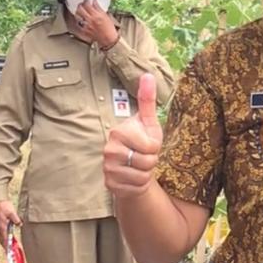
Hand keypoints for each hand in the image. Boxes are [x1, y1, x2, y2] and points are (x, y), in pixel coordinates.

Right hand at [0, 200, 21, 250]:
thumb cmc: (4, 206)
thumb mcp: (11, 212)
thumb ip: (15, 219)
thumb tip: (20, 225)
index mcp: (2, 227)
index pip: (5, 240)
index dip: (8, 247)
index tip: (10, 253)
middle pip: (2, 241)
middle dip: (6, 247)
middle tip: (10, 253)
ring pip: (1, 238)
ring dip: (5, 243)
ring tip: (9, 248)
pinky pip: (2, 234)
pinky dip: (4, 238)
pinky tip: (8, 238)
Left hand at [76, 0, 119, 48]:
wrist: (108, 39)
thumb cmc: (109, 28)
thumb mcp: (106, 16)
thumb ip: (99, 8)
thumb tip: (94, 2)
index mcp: (96, 15)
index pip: (87, 5)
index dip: (86, 1)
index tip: (86, 1)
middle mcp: (90, 20)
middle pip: (80, 9)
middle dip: (80, 5)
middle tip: (81, 5)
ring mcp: (86, 25)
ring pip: (77, 16)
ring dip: (77, 12)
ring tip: (79, 11)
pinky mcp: (84, 31)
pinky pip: (78, 24)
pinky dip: (78, 21)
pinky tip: (80, 20)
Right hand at [104, 73, 163, 199]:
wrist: (131, 167)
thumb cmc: (142, 142)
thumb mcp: (148, 122)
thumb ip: (147, 99)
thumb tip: (148, 74)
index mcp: (118, 132)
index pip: (151, 146)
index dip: (155, 147)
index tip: (147, 143)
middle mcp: (109, 150)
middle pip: (148, 161)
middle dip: (151, 161)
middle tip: (143, 156)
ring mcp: (107, 168)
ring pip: (142, 176)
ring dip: (146, 173)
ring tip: (139, 166)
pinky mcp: (109, 184)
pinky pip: (136, 188)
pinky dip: (140, 185)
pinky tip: (133, 177)